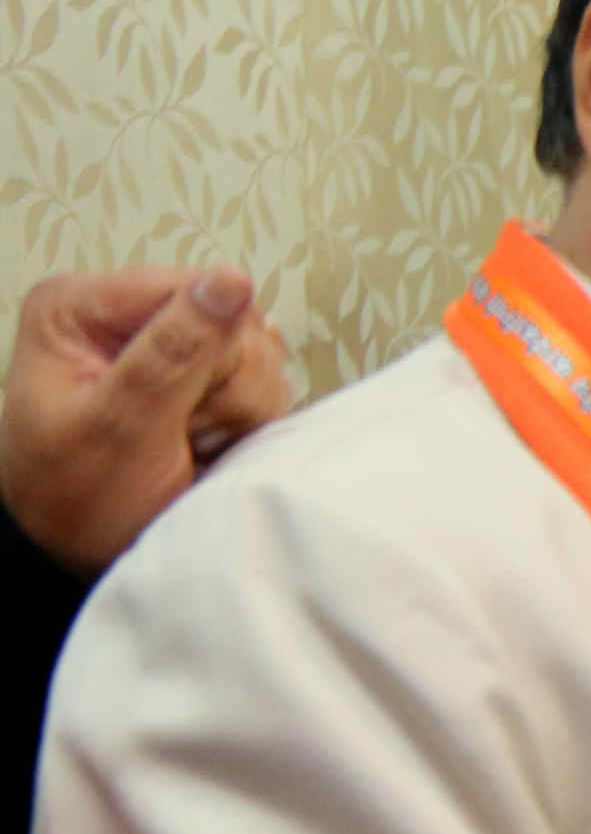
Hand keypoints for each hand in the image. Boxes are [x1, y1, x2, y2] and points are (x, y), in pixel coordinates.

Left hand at [2, 268, 293, 572]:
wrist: (91, 552)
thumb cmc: (81, 497)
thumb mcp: (121, 426)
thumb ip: (174, 351)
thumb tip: (230, 280)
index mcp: (82, 306)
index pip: (192, 290)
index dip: (208, 351)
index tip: (177, 407)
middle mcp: (127, 313)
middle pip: (234, 321)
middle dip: (226, 388)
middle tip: (181, 434)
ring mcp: (170, 341)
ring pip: (260, 352)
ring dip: (241, 409)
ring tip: (189, 442)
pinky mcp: (203, 371)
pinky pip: (266, 377)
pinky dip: (250, 419)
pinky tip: (210, 440)